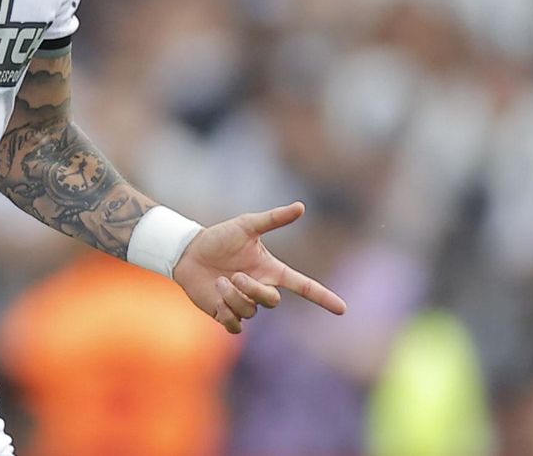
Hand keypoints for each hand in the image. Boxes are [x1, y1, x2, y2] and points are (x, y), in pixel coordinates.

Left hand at [172, 201, 346, 333]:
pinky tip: (216, 299)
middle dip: (253, 290)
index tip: (342, 308)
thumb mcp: (247, 225)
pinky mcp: (226, 315)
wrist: (189, 252)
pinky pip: (235, 326)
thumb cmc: (219, 237)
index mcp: (272, 271)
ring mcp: (245, 304)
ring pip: (250, 312)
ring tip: (219, 282)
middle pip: (272, 301)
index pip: (304, 286)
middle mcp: (261, 289)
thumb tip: (301, 206)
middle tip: (234, 276)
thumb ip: (274, 219)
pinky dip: (226, 314)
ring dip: (233, 296)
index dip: (323, 297)